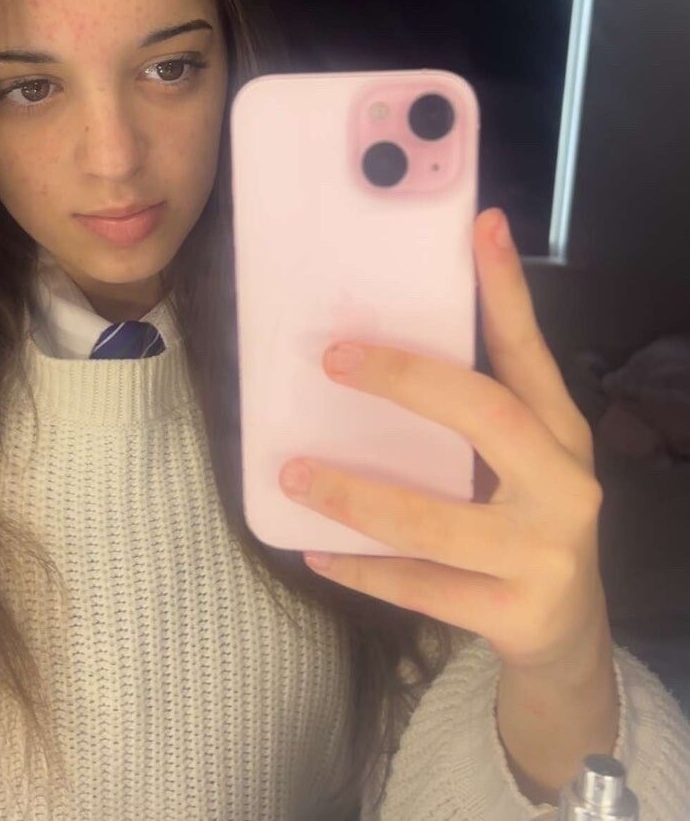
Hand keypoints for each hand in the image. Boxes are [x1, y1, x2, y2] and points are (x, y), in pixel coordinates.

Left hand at [278, 207, 612, 678]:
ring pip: (434, 519)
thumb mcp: (521, 462)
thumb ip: (474, 413)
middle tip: (333, 357)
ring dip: (354, 494)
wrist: (568, 636)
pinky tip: (315, 551)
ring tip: (293, 471)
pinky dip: (363, 569)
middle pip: (488, 416)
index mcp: (561, 433)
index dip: (506, 290)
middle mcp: (563, 485)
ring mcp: (544, 553)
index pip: (530, 351)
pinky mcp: (515, 613)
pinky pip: (421, 588)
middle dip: (407, 379)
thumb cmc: (528, 525)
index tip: (481, 226)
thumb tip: (380, 348)